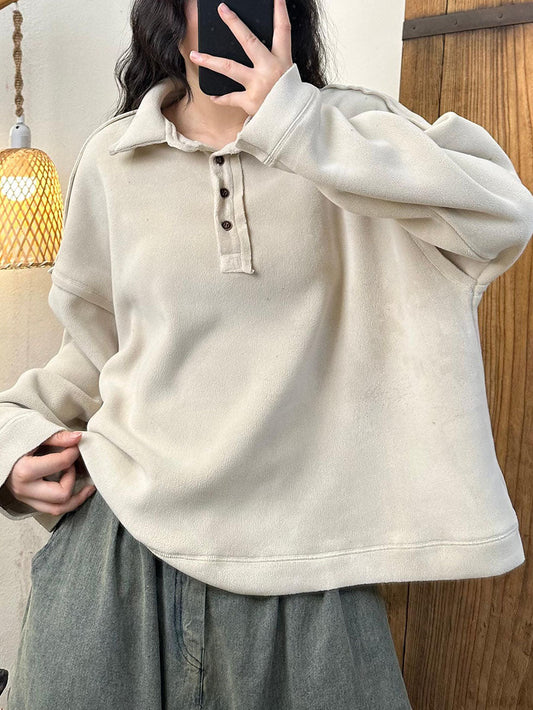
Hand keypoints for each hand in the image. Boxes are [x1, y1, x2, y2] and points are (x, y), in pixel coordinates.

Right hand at [1, 429, 95, 515]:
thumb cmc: (14, 443)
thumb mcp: (33, 436)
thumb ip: (57, 438)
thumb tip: (78, 438)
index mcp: (24, 470)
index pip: (61, 464)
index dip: (73, 453)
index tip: (75, 446)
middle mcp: (25, 489)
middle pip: (61, 494)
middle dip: (73, 477)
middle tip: (72, 464)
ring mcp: (26, 498)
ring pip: (58, 509)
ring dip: (76, 498)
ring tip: (87, 486)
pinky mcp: (30, 502)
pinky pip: (53, 508)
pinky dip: (68, 501)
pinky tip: (78, 491)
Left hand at [189, 0, 292, 115]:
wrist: (292, 123)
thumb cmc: (288, 98)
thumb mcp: (287, 75)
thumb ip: (273, 61)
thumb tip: (253, 49)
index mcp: (283, 60)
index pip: (283, 30)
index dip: (280, 11)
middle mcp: (270, 69)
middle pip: (249, 41)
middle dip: (234, 24)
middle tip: (222, 9)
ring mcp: (259, 84)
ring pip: (230, 68)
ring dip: (210, 60)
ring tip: (195, 55)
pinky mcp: (250, 101)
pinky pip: (230, 97)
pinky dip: (221, 98)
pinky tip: (212, 95)